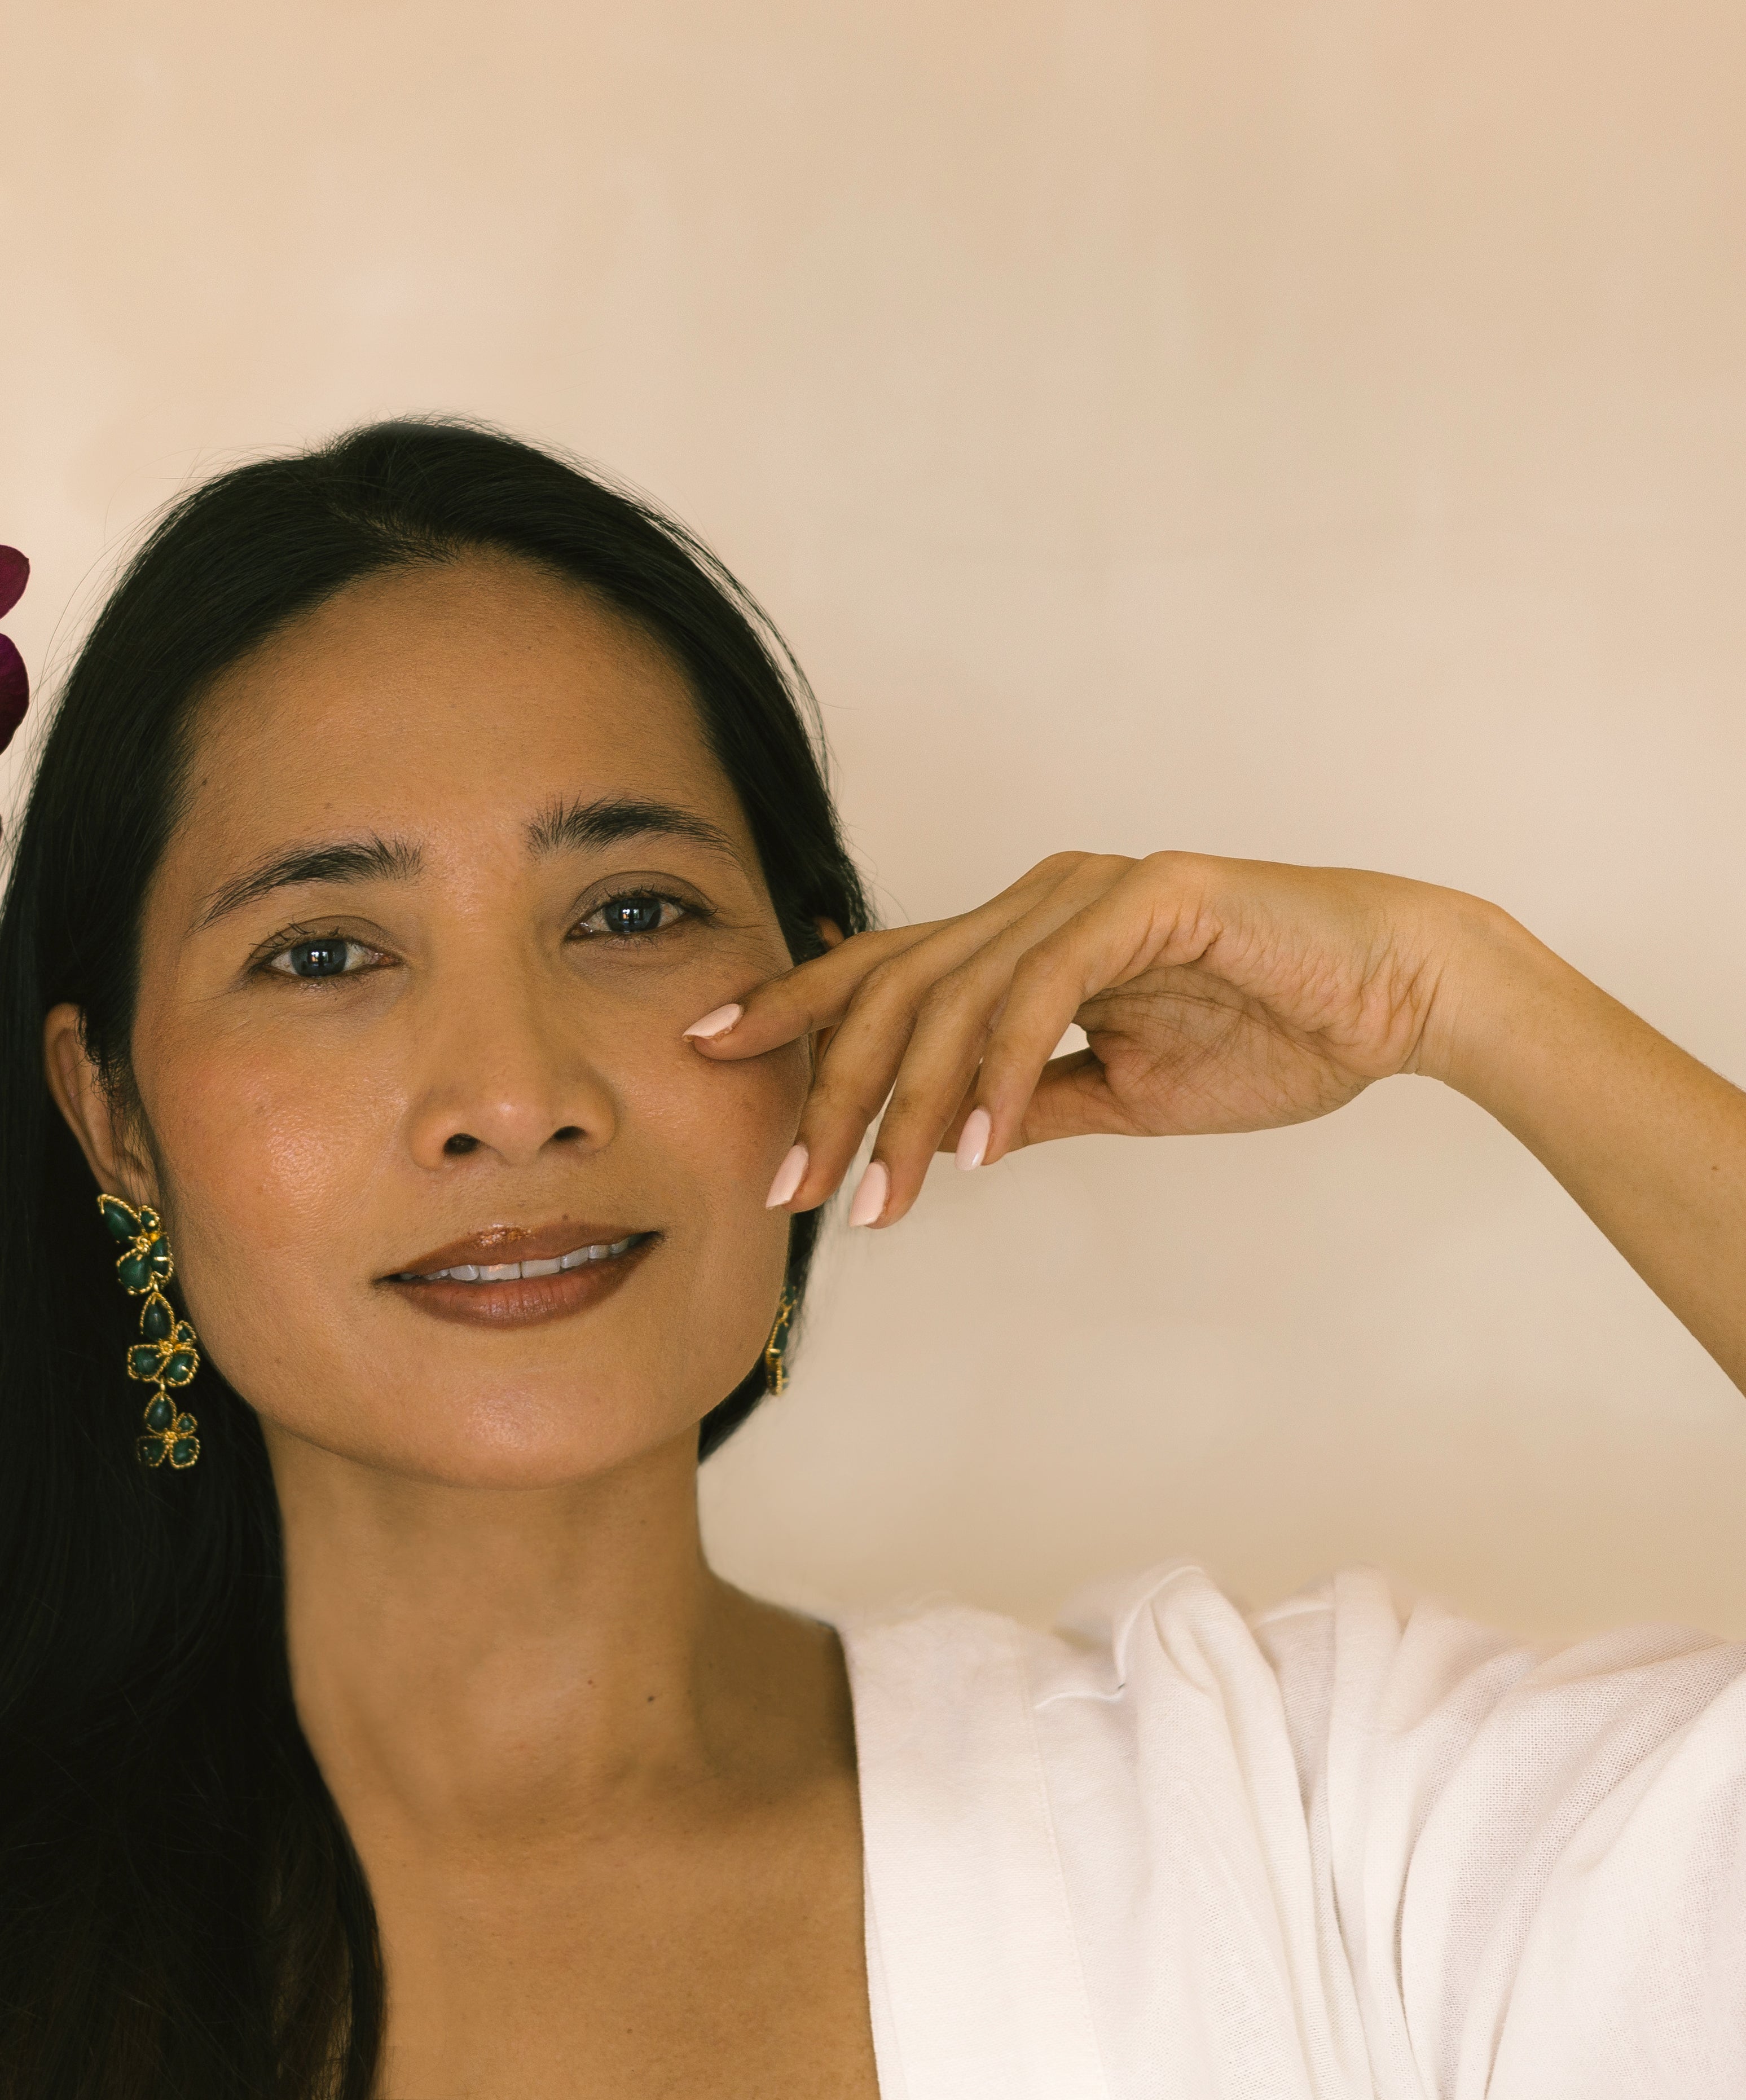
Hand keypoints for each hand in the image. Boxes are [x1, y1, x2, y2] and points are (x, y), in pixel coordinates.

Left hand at [694, 851, 1476, 1224]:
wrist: (1400, 996)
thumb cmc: (1272, 1031)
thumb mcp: (1121, 1091)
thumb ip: (1031, 1103)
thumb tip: (947, 1141)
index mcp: (1021, 936)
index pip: (879, 973)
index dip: (788, 1013)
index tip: (710, 1062)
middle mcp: (1038, 900)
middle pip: (891, 990)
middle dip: (825, 1092)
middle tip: (788, 1187)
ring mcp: (1089, 890)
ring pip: (953, 996)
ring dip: (904, 1108)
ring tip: (875, 1198)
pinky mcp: (1151, 897)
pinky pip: (1042, 989)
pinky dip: (998, 1069)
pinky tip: (969, 1145)